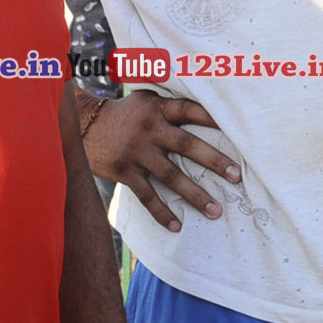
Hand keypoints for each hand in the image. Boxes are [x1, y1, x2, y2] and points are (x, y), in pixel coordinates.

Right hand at [83, 92, 240, 230]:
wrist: (85, 125)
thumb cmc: (125, 113)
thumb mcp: (145, 97)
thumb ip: (170, 101)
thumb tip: (207, 96)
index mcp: (157, 109)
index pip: (189, 110)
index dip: (212, 118)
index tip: (237, 128)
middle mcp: (149, 129)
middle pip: (186, 145)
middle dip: (213, 160)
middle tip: (236, 176)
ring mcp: (136, 152)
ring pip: (170, 176)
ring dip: (195, 195)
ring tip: (216, 211)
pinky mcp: (124, 171)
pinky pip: (146, 195)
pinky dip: (161, 212)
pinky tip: (176, 226)